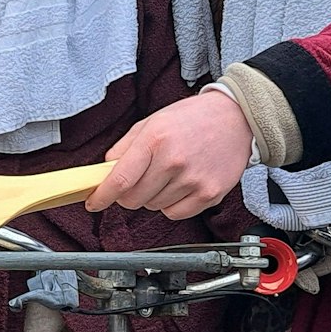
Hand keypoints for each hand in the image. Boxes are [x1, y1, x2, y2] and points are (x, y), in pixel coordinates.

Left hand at [86, 88, 254, 220]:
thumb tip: (105, 171)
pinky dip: (171, 205)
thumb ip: (125, 147)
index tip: (94, 202)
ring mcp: (193, 180)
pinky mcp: (210, 194)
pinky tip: (180, 186)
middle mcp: (173, 161)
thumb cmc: (192, 118)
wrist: (236, 118)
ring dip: (152, 197)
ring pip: (153, 207)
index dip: (101, 196)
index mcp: (154, 140)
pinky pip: (175, 214)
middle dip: (126, 195)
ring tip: (167, 175)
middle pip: (133, 199)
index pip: (119, 180)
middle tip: (136, 182)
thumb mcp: (152, 121)